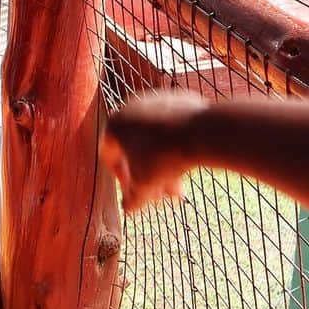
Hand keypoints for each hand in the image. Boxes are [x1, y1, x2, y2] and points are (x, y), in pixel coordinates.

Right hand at [100, 91, 209, 211]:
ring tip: (180, 187)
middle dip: (148, 176)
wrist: (200, 131)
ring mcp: (154, 101)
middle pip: (135, 149)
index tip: (135, 192)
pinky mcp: (176, 99)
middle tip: (162, 195)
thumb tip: (127, 210)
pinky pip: (173, 127)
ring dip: (164, 164)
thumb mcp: (145, 184)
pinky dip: (177, 144)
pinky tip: (191, 160)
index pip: (108, 155)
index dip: (121, 178)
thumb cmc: (165, 157)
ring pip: (155, 139)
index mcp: (115, 125)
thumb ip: (133, 198)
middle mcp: (130, 108)